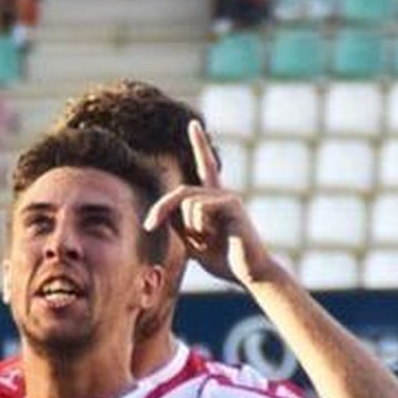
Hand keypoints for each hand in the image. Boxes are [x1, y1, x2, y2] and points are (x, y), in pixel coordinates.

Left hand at [143, 121, 282, 287]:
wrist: (249, 273)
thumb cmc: (223, 260)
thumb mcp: (192, 243)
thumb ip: (179, 227)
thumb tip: (163, 212)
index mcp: (213, 200)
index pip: (206, 166)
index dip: (200, 144)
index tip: (194, 124)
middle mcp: (221, 193)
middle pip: (180, 192)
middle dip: (161, 209)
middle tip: (149, 226)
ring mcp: (227, 197)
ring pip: (187, 203)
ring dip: (189, 228)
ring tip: (207, 241)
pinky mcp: (231, 204)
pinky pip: (199, 209)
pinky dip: (199, 227)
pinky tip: (215, 237)